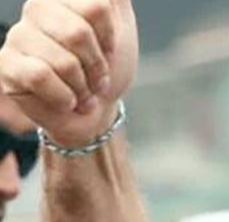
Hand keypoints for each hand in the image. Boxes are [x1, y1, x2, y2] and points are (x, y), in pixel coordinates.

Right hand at [0, 0, 137, 145]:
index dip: (110, 38)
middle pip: (78, 34)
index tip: (108, 50)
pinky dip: (63, 96)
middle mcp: (37, 9)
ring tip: (83, 93)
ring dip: (83, 87)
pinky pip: (39, 76)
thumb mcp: (122, 24)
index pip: (96, 7)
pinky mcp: (6, 64)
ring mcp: (19, 36)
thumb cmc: (108, 66)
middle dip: (96, 66)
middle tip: (98, 79)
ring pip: (62, 60)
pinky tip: (66, 100)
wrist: (97, 109)